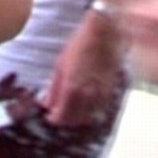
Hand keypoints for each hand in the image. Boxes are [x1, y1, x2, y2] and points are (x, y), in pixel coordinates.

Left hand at [44, 11, 123, 126]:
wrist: (104, 36)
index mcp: (72, 89)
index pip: (62, 116)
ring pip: (89, 118)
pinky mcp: (111, 93)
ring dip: (78, 117)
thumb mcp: (60, 66)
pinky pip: (99, 109)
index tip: (49, 116)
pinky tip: (83, 102)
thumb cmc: (78, 47)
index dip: (54, 119)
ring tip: (70, 108)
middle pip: (75, 121)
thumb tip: (45, 105)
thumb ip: (53, 88)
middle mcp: (88, 96)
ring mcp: (101, 95)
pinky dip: (90, 110)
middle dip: (65, 120)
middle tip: (58, 112)